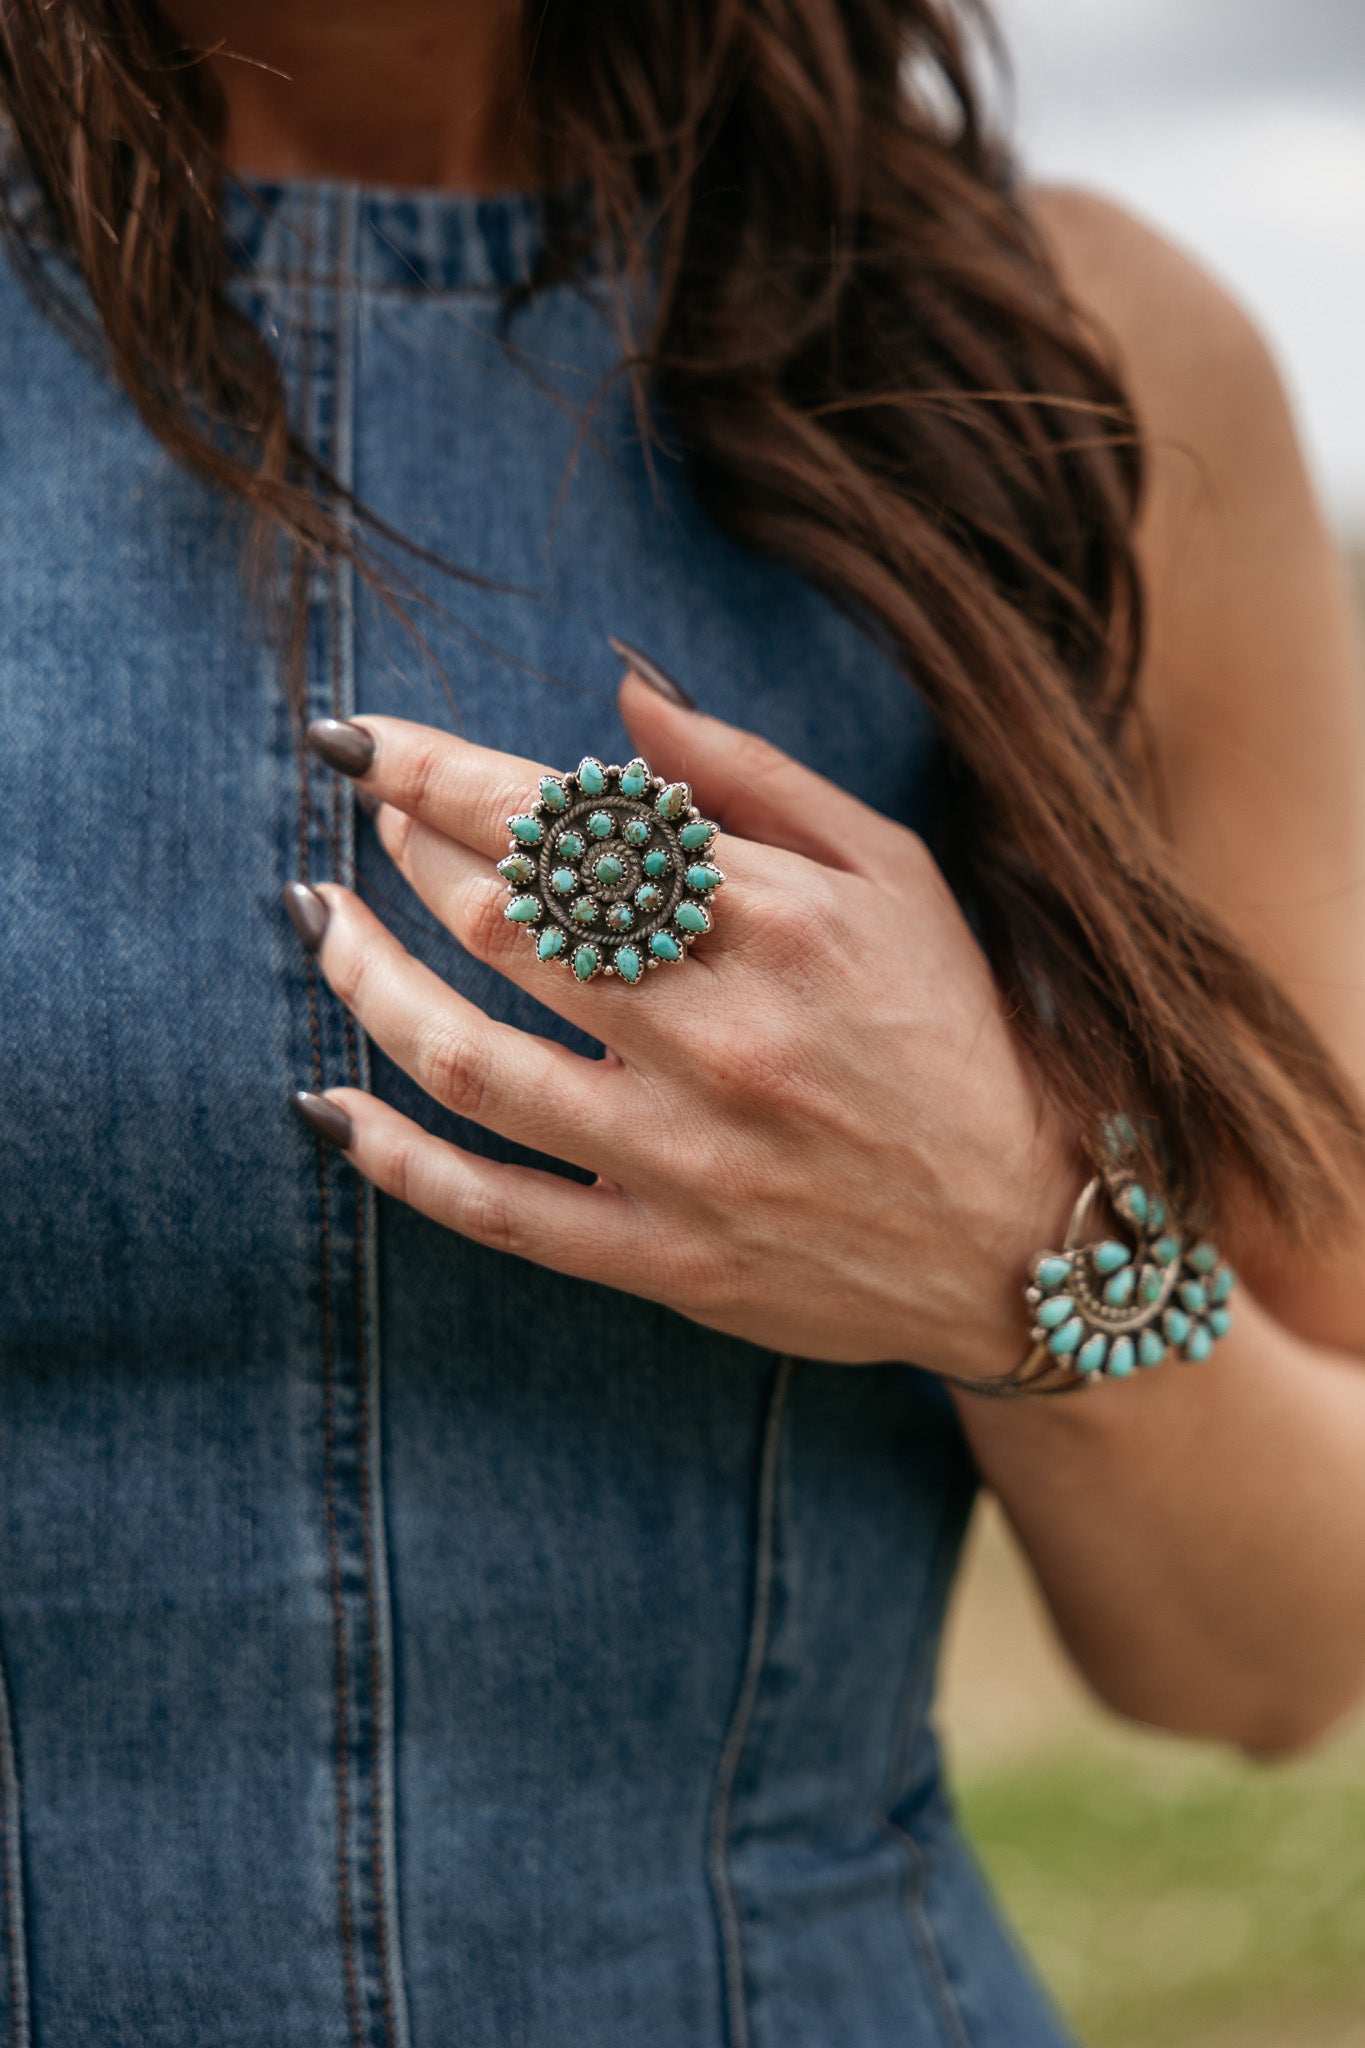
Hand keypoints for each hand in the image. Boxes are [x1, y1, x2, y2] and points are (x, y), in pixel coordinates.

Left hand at [295, 670, 1081, 1378]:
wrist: (1020, 1231)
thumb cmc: (952, 1027)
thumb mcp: (890, 872)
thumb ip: (753, 779)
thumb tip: (620, 695)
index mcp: (784, 923)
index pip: (570, 827)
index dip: (438, 773)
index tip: (360, 741)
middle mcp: (726, 1037)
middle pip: (505, 924)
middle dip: (409, 853)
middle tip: (376, 818)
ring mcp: (686, 1158)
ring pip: (469, 1061)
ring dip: (367, 980)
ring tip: (319, 920)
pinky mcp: (662, 1256)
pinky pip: (494, 1211)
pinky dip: (393, 1161)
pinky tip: (323, 1105)